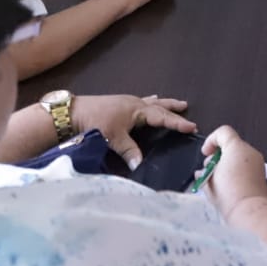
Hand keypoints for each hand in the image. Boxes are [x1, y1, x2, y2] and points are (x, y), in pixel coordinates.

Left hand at [70, 94, 196, 168]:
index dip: (177, 123)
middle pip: (159, 107)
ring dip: (165, 104)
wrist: (75, 111)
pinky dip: (151, 102)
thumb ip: (128, 151)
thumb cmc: (96, 121)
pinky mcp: (120, 104)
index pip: (161, 117)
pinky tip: (151, 100)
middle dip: (174, 111)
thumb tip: (140, 165)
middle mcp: (135, 103)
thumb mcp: (113, 137)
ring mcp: (127, 102)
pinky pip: (142, 102)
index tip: (192, 127)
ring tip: (177, 104)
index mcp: (137, 110)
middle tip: (187, 111)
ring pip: (152, 102)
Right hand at [200, 125, 266, 220]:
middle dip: (218, 156)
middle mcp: (250, 151)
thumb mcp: (209, 181)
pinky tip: (227, 187)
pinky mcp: (261, 175)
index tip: (205, 155)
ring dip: (226, 165)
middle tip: (209, 170)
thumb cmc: (227, 192)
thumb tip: (202, 171)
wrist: (249, 211)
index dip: (211, 140)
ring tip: (217, 181)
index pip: (224, 132)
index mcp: (237, 147)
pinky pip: (245, 167)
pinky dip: (235, 172)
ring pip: (238, 157)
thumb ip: (204, 171)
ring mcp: (258, 163)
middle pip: (231, 145)